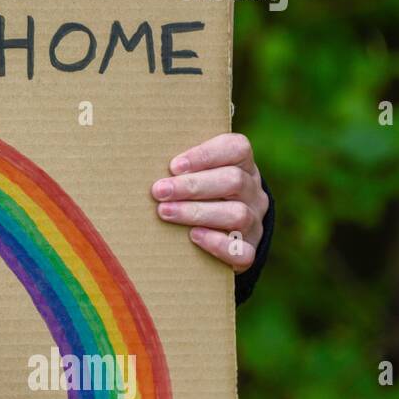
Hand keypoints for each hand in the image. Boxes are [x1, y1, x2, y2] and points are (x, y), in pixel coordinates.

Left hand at [151, 133, 266, 273]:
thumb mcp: (197, 173)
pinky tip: (194, 236)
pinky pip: (242, 250)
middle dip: (192, 186)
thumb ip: (181, 167)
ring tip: (166, 212)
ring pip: (237, 214)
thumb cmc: (201, 194)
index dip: (206, 155)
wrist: (227, 234)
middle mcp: (253, 192)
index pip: (237, 148)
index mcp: (242, 165)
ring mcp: (255, 222)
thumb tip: (143, 162)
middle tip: (159, 191)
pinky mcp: (249, 250)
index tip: (174, 166)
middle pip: (233, 181)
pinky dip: (217, 243)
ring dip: (197, 212)